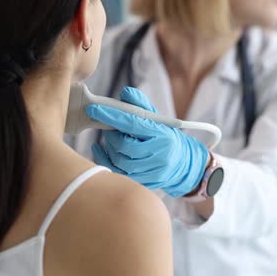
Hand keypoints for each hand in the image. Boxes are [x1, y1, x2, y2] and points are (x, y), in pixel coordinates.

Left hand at [86, 87, 208, 197]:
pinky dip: (105, 161)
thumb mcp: (158, 119)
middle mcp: (159, 155)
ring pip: (120, 162)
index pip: (133, 124)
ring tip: (109, 139)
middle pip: (125, 146)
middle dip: (110, 135)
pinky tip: (100, 151)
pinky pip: (119, 174)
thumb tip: (125, 93)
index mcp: (163, 135)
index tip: (94, 109)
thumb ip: (142, 105)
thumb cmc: (166, 137)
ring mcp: (152, 171)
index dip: (112, 116)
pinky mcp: (145, 183)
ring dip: (108, 148)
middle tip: (106, 127)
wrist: (182, 163)